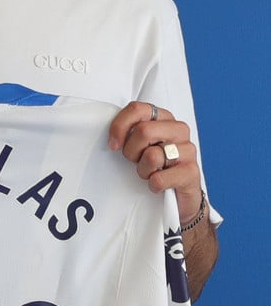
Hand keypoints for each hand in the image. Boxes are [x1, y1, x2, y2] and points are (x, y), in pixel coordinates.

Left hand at [108, 101, 201, 224]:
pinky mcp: (192, 172)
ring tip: (149, 173)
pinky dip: (153, 185)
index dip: (120, 126)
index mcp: (164, 118)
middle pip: (144, 131)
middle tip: (135, 161)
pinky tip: (158, 185)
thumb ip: (128, 132)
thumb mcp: (139, 145)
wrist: (179, 196)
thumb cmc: (155, 166)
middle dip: (131, 151)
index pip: (137, 109)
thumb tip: (112, 137)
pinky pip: (159, 179)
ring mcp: (188, 150)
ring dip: (143, 171)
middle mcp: (178, 130)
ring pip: (151, 156)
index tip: (114, 144)